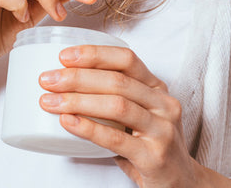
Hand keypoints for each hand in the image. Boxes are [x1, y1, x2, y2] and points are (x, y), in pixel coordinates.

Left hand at [39, 45, 230, 187]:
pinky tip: (67, 122)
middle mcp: (163, 104)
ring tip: (49, 101)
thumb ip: (115, 98)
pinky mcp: (154, 156)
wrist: (182, 181)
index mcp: (157, 88)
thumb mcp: (140, 113)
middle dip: (77, 77)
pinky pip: (116, 139)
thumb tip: (65, 85)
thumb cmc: (151, 143)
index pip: (127, 59)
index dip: (94, 54)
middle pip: (117, 81)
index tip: (64, 56)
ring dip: (78, 100)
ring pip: (117, 105)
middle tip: (48, 80)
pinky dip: (88, 128)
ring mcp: (162, 129)